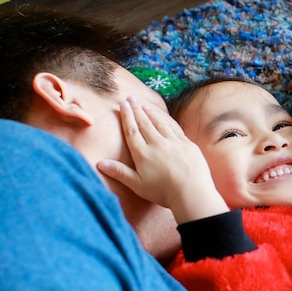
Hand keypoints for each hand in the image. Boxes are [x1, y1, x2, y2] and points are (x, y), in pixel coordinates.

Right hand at [97, 97, 228, 222]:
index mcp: (143, 154)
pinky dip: (168, 121)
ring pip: (160, 123)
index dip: (126, 117)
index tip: (122, 104)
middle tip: (131, 98)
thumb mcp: (137, 185)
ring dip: (152, 113)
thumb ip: (119, 172)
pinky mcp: (188, 145)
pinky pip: (175, 128)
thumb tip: (99, 163)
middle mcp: (157, 144)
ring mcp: (174, 142)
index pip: (132, 131)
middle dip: (136, 109)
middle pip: (144, 123)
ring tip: (145, 105)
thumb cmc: (163, 192)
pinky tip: (165, 118)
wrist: (192, 192)